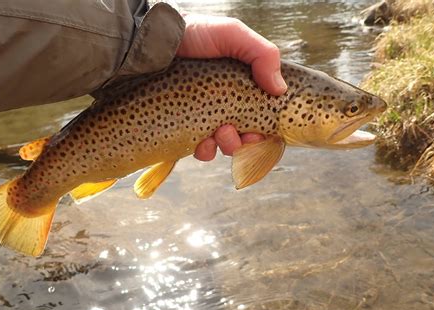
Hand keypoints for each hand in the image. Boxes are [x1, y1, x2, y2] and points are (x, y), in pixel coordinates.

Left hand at [176, 14, 286, 159]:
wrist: (154, 42)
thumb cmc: (194, 35)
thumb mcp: (232, 34)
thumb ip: (262, 54)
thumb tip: (280, 89)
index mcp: (242, 86)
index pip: (262, 113)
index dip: (266, 127)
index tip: (263, 131)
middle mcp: (226, 103)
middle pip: (246, 134)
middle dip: (246, 139)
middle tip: (237, 131)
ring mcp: (205, 116)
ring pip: (225, 144)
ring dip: (228, 144)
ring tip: (219, 132)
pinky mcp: (185, 126)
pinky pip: (201, 149)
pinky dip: (205, 150)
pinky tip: (201, 142)